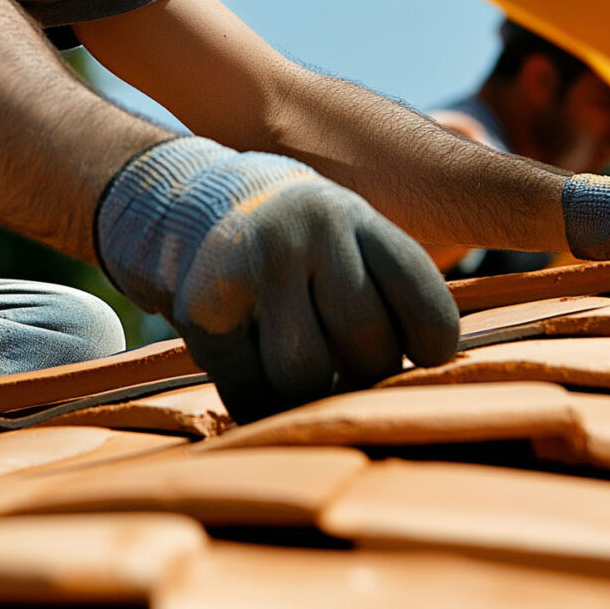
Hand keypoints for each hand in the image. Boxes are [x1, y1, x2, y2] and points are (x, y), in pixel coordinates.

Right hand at [97, 138, 458, 419]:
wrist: (179, 202)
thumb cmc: (287, 240)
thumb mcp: (344, 233)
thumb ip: (386, 288)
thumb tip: (428, 377)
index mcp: (359, 217)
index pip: (427, 308)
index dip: (430, 352)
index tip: (415, 358)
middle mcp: (313, 230)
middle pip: (369, 348)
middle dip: (364, 376)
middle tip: (345, 370)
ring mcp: (256, 264)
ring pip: (305, 374)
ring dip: (307, 395)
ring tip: (302, 377)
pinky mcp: (204, 307)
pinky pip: (248, 391)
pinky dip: (259, 406)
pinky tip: (259, 387)